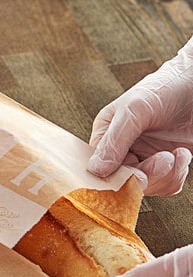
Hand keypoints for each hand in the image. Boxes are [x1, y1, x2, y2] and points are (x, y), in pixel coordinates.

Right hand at [87, 38, 192, 195]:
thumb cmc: (164, 89)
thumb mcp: (134, 111)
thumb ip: (114, 141)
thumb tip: (94, 171)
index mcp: (105, 135)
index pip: (99, 167)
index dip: (115, 177)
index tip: (135, 175)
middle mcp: (122, 150)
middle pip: (123, 181)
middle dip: (146, 176)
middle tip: (163, 160)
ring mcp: (145, 158)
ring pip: (147, 187)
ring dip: (165, 176)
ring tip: (176, 154)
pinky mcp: (166, 165)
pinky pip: (166, 186)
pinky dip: (176, 176)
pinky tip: (182, 154)